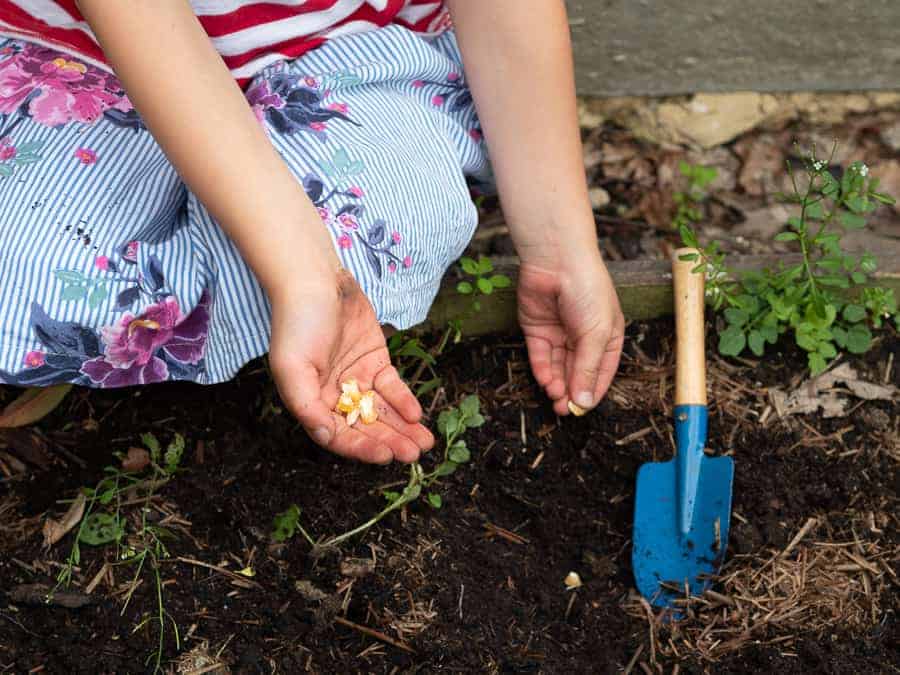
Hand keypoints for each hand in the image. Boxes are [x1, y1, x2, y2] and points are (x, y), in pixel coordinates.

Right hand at [268, 270, 433, 462]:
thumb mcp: (291, 366)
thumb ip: (305, 404)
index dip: (361, 448)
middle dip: (390, 442)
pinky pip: (393, 389)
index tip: (385, 455)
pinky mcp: (375, 362)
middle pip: (365, 428)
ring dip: (403, 429)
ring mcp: (357, 379)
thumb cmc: (297, 322)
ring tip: (424, 443)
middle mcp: (334, 395)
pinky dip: (405, 402)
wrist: (315, 280)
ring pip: (383, 412)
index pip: (338, 436)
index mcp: (311, 402)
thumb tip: (323, 435)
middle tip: (413, 455)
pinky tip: (416, 415)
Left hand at [517, 252, 624, 415]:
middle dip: (571, 392)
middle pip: (577, 373)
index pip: (601, 373)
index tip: (582, 409)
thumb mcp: (596, 333)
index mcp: (607, 337)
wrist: (557, 259)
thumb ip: (587, 368)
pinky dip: (542, 370)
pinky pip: (540, 356)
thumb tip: (583, 401)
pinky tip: (545, 381)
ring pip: (557, 368)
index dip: (591, 392)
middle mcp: (584, 337)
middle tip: (564, 409)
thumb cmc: (587, 290)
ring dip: (556, 384)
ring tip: (554, 397)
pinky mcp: (538, 329)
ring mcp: (560, 334)